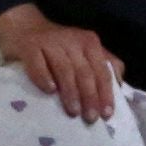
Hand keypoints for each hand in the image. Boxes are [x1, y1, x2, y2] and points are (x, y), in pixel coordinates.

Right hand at [0, 5, 124, 122]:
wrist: (24, 27)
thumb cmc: (59, 47)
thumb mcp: (85, 50)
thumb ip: (104, 64)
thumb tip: (120, 86)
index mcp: (89, 43)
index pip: (101, 70)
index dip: (105, 92)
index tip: (107, 114)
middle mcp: (72, 40)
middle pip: (84, 71)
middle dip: (90, 96)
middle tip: (90, 118)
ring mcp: (50, 42)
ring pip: (64, 69)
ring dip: (70, 92)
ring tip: (73, 112)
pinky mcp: (29, 46)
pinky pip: (37, 63)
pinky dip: (44, 77)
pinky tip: (49, 90)